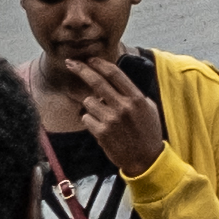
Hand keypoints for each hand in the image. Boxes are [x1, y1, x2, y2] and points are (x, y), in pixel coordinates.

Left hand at [64, 52, 164, 177]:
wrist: (146, 159)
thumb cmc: (148, 133)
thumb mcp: (149, 108)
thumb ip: (133, 94)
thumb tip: (115, 81)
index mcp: (136, 98)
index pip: (115, 74)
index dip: (99, 64)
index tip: (90, 59)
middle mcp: (123, 106)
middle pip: (97, 82)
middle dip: (81, 70)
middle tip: (70, 63)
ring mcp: (111, 120)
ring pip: (89, 101)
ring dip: (92, 105)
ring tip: (104, 115)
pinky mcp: (101, 132)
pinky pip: (86, 118)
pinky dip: (90, 120)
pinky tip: (102, 127)